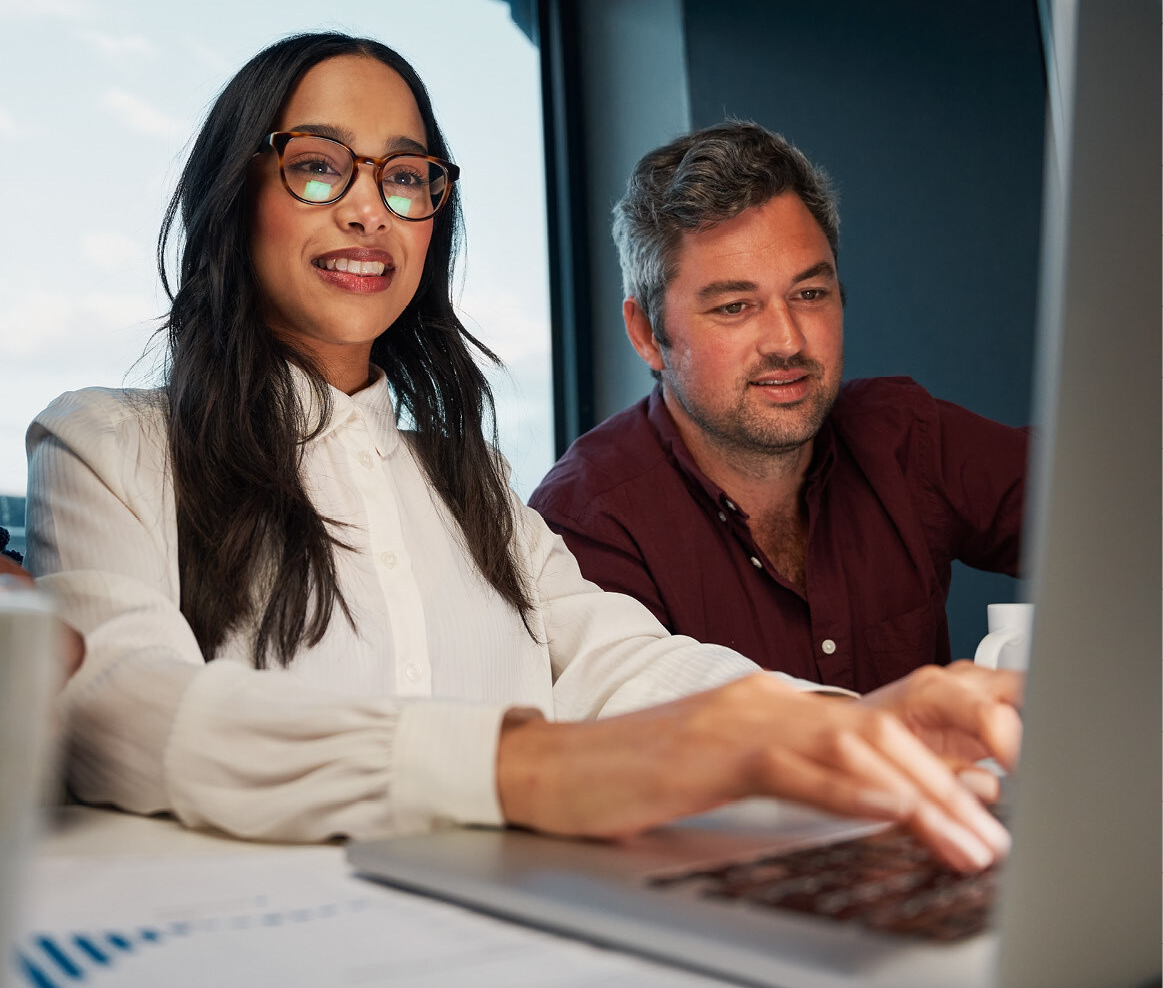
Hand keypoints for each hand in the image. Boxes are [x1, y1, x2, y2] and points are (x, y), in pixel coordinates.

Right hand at [496, 672, 1009, 872]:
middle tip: (991, 837)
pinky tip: (889, 809)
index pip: (869, 730)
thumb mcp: (719, 776)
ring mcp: (733, 718)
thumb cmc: (625, 780)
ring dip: (918, 794)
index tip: (975, 817)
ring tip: (964, 836)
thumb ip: (783, 775)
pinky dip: (849, 788)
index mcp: (764, 703)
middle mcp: (759, 698)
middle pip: (875, 732)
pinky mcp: (707, 750)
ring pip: (849, 744)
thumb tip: (855, 802)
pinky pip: (794, 766)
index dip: (932, 772)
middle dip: (944, 787)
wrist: (545, 770)